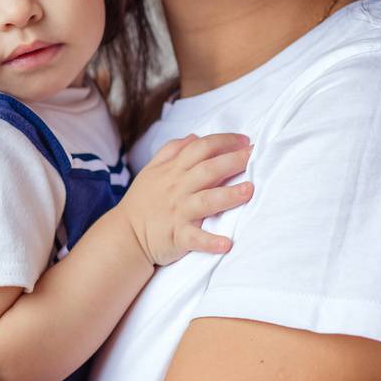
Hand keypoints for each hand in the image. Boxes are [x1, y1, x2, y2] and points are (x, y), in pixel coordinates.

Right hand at [116, 132, 253, 266]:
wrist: (124, 235)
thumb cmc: (142, 202)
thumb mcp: (152, 170)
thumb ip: (172, 151)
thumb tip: (194, 136)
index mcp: (173, 171)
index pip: (200, 148)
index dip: (224, 141)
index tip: (246, 141)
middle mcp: (177, 188)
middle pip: (208, 170)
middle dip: (233, 160)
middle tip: (256, 155)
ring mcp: (178, 212)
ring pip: (206, 201)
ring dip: (229, 196)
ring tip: (249, 189)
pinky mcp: (177, 236)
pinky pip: (195, 239)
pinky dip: (211, 242)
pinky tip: (227, 244)